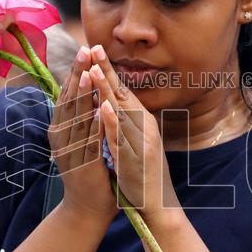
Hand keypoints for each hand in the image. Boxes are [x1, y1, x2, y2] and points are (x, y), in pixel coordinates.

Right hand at [49, 45, 115, 218]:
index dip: (76, 72)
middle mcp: (61, 136)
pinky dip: (93, 121)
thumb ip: (81, 117)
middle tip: (85, 50)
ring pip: (76, 116)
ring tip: (90, 71)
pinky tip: (99, 107)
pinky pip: (88, 138)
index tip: (85, 50)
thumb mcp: (82, 139)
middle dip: (78, 74)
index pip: (68, 94)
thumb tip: (86, 90)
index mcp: (61, 128)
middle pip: (69, 99)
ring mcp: (70, 150)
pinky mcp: (82, 163)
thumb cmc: (89, 171)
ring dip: (83, 93)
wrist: (87, 208)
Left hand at [87, 45, 178, 220]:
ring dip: (107, 89)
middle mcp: (143, 127)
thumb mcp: (135, 141)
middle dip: (107, 70)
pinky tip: (104, 108)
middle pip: (122, 94)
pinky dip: (113, 122)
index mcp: (141, 122)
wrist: (158, 205)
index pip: (122, 90)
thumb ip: (126, 122)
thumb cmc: (143, 174)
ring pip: (121, 111)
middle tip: (93, 47)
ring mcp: (141, 142)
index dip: (108, 70)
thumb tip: (112, 102)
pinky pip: (122, 138)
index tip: (94, 50)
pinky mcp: (136, 159)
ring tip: (94, 69)